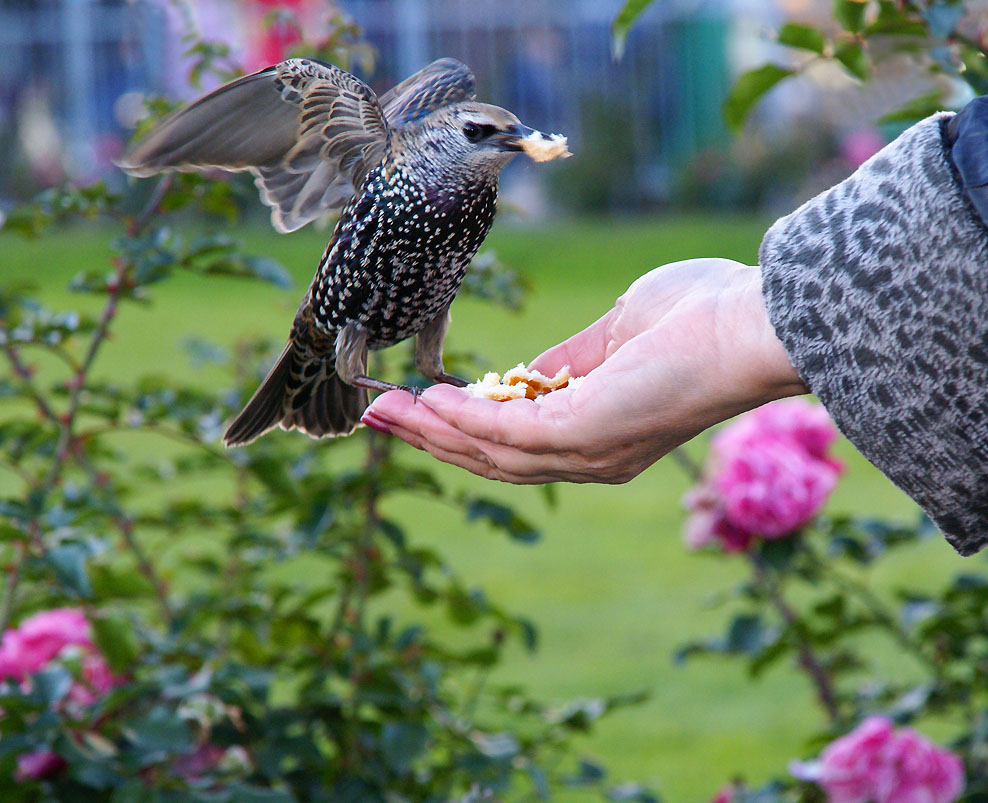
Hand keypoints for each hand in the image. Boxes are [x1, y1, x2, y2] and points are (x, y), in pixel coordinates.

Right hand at [362, 258, 807, 483]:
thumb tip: (523, 374)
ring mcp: (592, 450)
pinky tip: (431, 399)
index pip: (520, 442)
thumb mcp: (615, 337)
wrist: (757, 318)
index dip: (463, 426)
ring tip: (387, 410)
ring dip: (434, 432)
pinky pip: (511, 434)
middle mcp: (595, 455)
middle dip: (433, 437)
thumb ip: (567, 362)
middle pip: (495, 458)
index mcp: (602, 431)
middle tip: (379, 416)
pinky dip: (465, 419)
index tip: (418, 403)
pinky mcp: (589, 433)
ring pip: (494, 454)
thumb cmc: (701, 316)